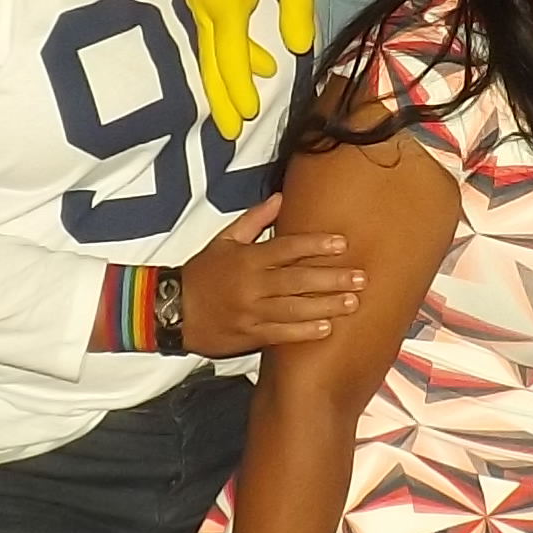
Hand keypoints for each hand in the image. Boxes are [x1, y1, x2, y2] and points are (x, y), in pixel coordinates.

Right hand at [178, 196, 367, 354]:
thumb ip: (254, 220)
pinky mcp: (248, 334)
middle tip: (360, 278)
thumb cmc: (202, 273)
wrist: (171, 309)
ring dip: (324, 305)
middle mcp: (251, 284)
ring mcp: (250, 311)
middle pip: (297, 279)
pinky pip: (280, 334)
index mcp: (247, 258)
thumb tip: (281, 198)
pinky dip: (303, 331)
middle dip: (331, 278)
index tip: (342, 243)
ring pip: (293, 308)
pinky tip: (326, 328)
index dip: (315, 245)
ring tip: (352, 303)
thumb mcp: (223, 240)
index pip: (286, 248)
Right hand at [180, 0, 315, 140]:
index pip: (231, 56)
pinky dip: (231, 49)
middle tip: (229, 131)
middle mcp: (202, 4)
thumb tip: (298, 46)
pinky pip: (212, 31)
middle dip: (221, 97)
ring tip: (256, 92)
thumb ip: (296, 6)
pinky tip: (257, 58)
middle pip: (210, 61)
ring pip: (210, 47)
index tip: (247, 116)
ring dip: (230, 73)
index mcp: (223, 1)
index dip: (238, 88)